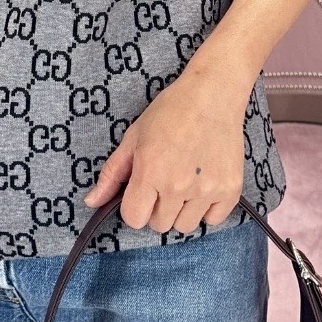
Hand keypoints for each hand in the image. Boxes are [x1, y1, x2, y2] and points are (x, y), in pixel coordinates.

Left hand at [81, 67, 248, 234]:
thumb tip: (91, 202)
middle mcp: (178, 186)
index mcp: (150, 172)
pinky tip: (204, 186)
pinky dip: (208, 209)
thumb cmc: (170, 111)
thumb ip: (112, 174)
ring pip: (186, 227)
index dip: (134, 206)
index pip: (134, 219)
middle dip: (157, 208)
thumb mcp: (133, 137)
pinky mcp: (230, 189)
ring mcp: (207, 190)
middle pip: (160, 225)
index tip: (143, 190)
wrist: (212, 94)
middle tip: (165, 182)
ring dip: (182, 211)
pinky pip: (213, 220)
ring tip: (186, 184)